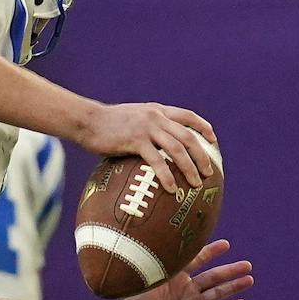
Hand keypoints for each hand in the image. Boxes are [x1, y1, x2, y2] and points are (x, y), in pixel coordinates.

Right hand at [76, 102, 218, 190]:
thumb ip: (146, 124)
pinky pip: (156, 160)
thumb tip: (153, 141)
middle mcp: (156, 117)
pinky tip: (171, 188)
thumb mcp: (131, 117)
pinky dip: (166, 175)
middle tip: (207, 172)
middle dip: (201, 156)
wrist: (86, 120)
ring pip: (177, 149)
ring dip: (189, 168)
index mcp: (157, 110)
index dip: (203, 127)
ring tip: (195, 183)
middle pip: (188, 136)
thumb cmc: (104, 123)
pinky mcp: (135, 141)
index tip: (213, 140)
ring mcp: (146, 129)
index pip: (188, 116)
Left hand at [115, 239, 251, 299]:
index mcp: (173, 277)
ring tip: (249, 279)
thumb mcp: (148, 279)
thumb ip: (162, 263)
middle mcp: (185, 290)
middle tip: (247, 265)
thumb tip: (169, 241)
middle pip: (212, 277)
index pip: (196, 260)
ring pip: (217, 294)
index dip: (210, 253)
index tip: (225, 245)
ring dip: (233, 287)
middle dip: (229, 271)